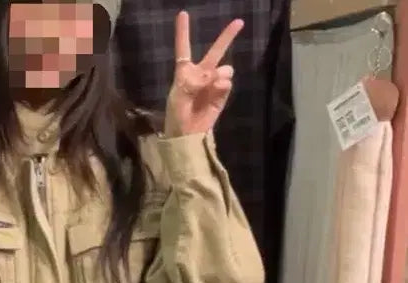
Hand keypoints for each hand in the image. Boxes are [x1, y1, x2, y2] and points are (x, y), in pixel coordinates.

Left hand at [166, 11, 243, 135]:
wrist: (187, 135)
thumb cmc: (177, 116)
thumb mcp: (178, 97)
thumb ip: (192, 82)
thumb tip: (213, 73)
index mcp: (184, 72)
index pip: (184, 49)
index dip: (183, 32)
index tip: (183, 14)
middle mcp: (201, 74)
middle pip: (215, 52)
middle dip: (227, 37)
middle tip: (239, 22)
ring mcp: (213, 83)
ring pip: (224, 68)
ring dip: (220, 74)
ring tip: (211, 86)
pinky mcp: (222, 94)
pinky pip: (227, 82)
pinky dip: (224, 84)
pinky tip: (217, 90)